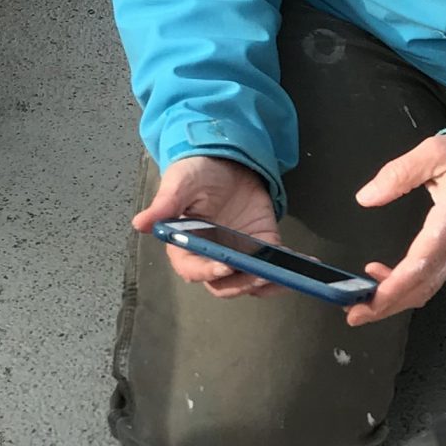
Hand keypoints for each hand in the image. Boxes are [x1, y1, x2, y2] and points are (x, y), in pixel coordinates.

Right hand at [135, 156, 281, 298]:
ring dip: (267, 284)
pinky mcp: (261, 246)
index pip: (192, 268)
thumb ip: (165, 204)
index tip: (224, 265)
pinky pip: (274, 266)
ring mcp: (238, 254)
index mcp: (185, 246)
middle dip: (242, 282)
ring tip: (285, 277)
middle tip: (260, 274)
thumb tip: (140, 223)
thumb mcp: (180, 182)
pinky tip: (305, 266)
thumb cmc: (197, 172)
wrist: (227, 160)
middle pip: (223, 284)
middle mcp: (211, 256)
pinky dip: (289, 270)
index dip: (207, 272)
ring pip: (250, 282)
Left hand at [346, 133, 445, 325]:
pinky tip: (382, 281)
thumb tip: (367, 197)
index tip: (369, 298)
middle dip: (388, 305)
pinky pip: (429, 279)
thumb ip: (399, 174)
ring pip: (426, 288)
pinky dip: (405, 289)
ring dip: (394, 302)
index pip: (422, 262)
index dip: (395, 285)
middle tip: (354, 313)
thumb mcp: (434, 153)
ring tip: (362, 304)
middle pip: (422, 287)